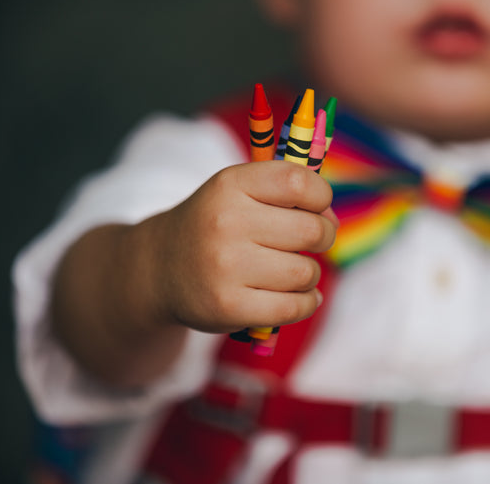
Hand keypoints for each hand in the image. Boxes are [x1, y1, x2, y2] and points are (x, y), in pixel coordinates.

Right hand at [138, 160, 337, 333]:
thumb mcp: (236, 191)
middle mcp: (226, 222)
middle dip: (323, 237)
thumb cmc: (213, 225)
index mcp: (231, 185)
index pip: (299, 183)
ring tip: (294, 272)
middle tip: (310, 242)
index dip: (321, 196)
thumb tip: (330, 218)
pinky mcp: (229, 306)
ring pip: (306, 272)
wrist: (159, 268)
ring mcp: (226, 267)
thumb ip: (284, 192)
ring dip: (310, 274)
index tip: (316, 208)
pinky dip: (306, 303)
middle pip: (311, 230)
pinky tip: (300, 297)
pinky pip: (294, 307)